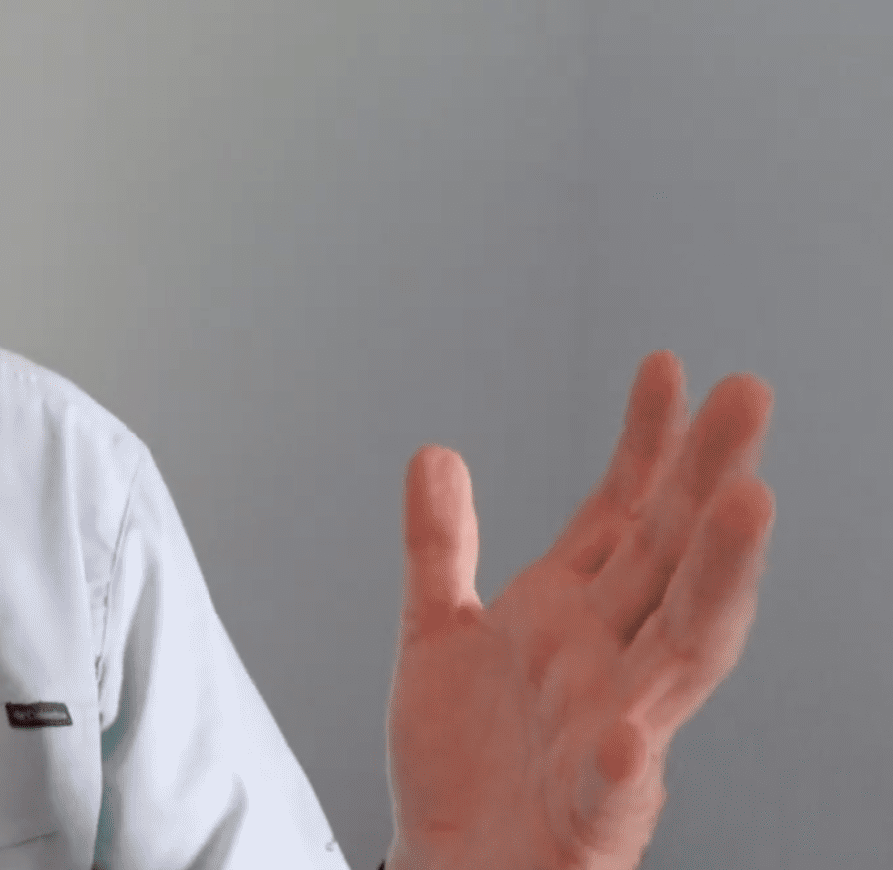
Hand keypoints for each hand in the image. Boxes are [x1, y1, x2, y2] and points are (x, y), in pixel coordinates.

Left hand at [384, 352, 774, 869]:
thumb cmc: (467, 765)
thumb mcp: (439, 635)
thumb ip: (441, 548)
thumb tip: (436, 453)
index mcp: (573, 618)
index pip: (626, 514)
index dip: (648, 443)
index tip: (668, 364)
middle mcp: (608, 665)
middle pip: (674, 560)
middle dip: (711, 479)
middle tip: (747, 396)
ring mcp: (611, 738)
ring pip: (682, 654)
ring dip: (717, 580)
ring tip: (745, 503)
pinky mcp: (591, 819)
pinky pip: (614, 791)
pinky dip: (625, 764)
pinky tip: (628, 733)